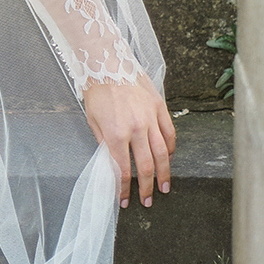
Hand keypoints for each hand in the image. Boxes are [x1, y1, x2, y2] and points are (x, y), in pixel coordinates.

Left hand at [82, 77, 175, 209]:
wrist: (107, 62)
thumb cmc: (97, 91)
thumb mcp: (92, 121)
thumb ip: (104, 144)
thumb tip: (112, 164)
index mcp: (115, 134)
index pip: (123, 170)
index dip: (124, 189)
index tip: (125, 200)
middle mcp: (135, 129)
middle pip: (146, 166)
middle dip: (147, 187)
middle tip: (149, 200)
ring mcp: (150, 118)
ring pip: (162, 153)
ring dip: (165, 173)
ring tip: (165, 187)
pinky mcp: (159, 107)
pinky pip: (169, 133)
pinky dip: (171, 148)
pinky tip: (169, 157)